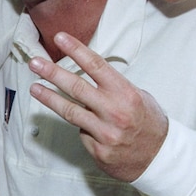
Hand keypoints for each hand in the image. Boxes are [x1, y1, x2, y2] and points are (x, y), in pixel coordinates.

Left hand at [27, 32, 167, 181]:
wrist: (160, 157)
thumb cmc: (147, 122)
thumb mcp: (138, 97)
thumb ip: (113, 88)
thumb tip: (87, 74)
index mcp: (126, 93)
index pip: (96, 66)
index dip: (76, 50)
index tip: (60, 38)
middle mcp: (114, 111)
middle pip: (76, 87)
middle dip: (52, 73)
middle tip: (35, 62)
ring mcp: (105, 132)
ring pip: (70, 111)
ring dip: (49, 98)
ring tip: (34, 87)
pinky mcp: (98, 150)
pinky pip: (81, 133)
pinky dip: (79, 126)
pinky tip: (83, 125)